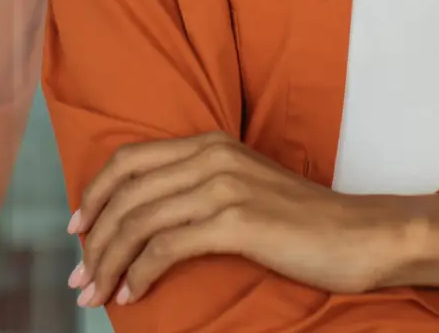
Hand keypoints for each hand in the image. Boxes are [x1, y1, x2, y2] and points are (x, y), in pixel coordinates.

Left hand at [67, 132, 415, 306]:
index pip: (128, 160)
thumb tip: (149, 222)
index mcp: (210, 143)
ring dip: (108, 263)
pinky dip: (139, 274)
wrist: (361, 235)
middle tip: (78, 278)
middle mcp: (211, 157)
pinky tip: (132, 295)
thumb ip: (201, 190)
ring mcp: (223, 187)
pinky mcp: (236, 222)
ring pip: (139, 222)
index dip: (94, 194)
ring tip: (96, 294)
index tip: (77, 230)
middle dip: (93, 240)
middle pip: (125, 193)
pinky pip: (166, 247)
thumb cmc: (304, 223)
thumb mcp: (245, 189)